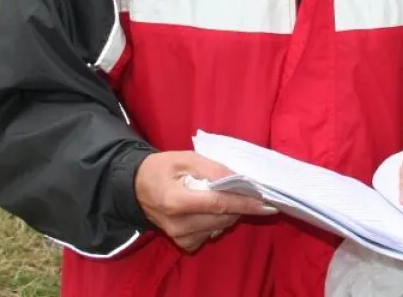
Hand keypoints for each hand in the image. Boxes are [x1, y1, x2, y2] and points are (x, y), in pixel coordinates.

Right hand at [134, 151, 278, 252]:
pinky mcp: (184, 244)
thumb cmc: (161, 169)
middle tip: (251, 190)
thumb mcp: (185, 159)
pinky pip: (212, 233)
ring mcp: (180, 237)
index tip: (267, 203)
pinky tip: (210, 208)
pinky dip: (218, 220)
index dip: (244, 203)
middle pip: (222, 217)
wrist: (135, 189)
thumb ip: (212, 168)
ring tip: (225, 195)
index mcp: (175, 201)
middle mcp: (178, 224)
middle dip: (241, 205)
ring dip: (230, 212)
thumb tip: (238, 178)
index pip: (218, 204)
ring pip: (220, 226)